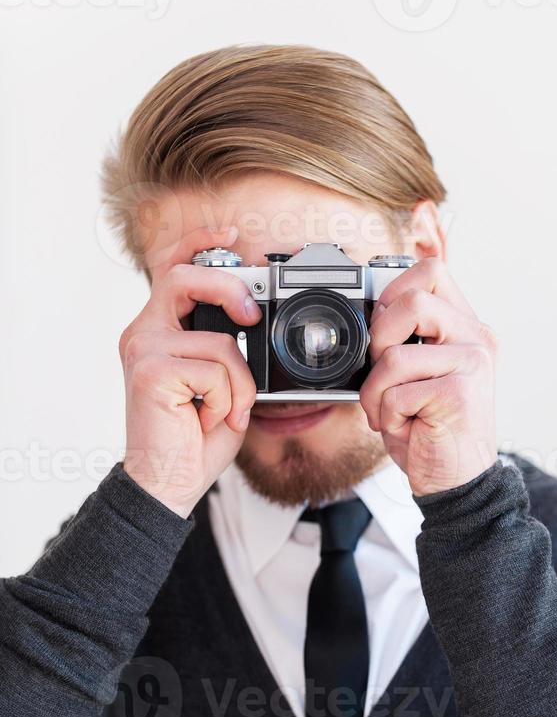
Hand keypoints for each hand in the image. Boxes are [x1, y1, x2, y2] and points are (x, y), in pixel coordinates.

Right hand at [120, 226, 260, 517]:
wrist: (168, 482)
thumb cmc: (194, 437)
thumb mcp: (221, 383)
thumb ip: (227, 348)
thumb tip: (252, 320)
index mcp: (160, 331)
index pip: (174, 268)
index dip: (200, 241)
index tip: (232, 234)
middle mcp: (144, 333)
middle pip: (186, 276)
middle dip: (230, 289)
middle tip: (252, 318)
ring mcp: (143, 349)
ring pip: (218, 340)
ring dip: (238, 384)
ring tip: (223, 410)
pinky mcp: (150, 371)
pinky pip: (214, 369)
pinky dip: (227, 400)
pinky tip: (208, 420)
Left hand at [359, 257, 496, 495]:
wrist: (457, 480)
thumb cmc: (430, 428)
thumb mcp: (416, 376)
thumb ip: (405, 340)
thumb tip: (368, 314)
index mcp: (467, 327)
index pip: (431, 272)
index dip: (393, 293)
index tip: (382, 333)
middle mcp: (476, 339)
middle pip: (413, 300)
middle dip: (378, 339)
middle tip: (382, 372)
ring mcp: (472, 364)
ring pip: (395, 355)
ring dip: (376, 391)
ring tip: (389, 411)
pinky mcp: (460, 394)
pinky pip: (396, 393)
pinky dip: (386, 415)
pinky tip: (405, 427)